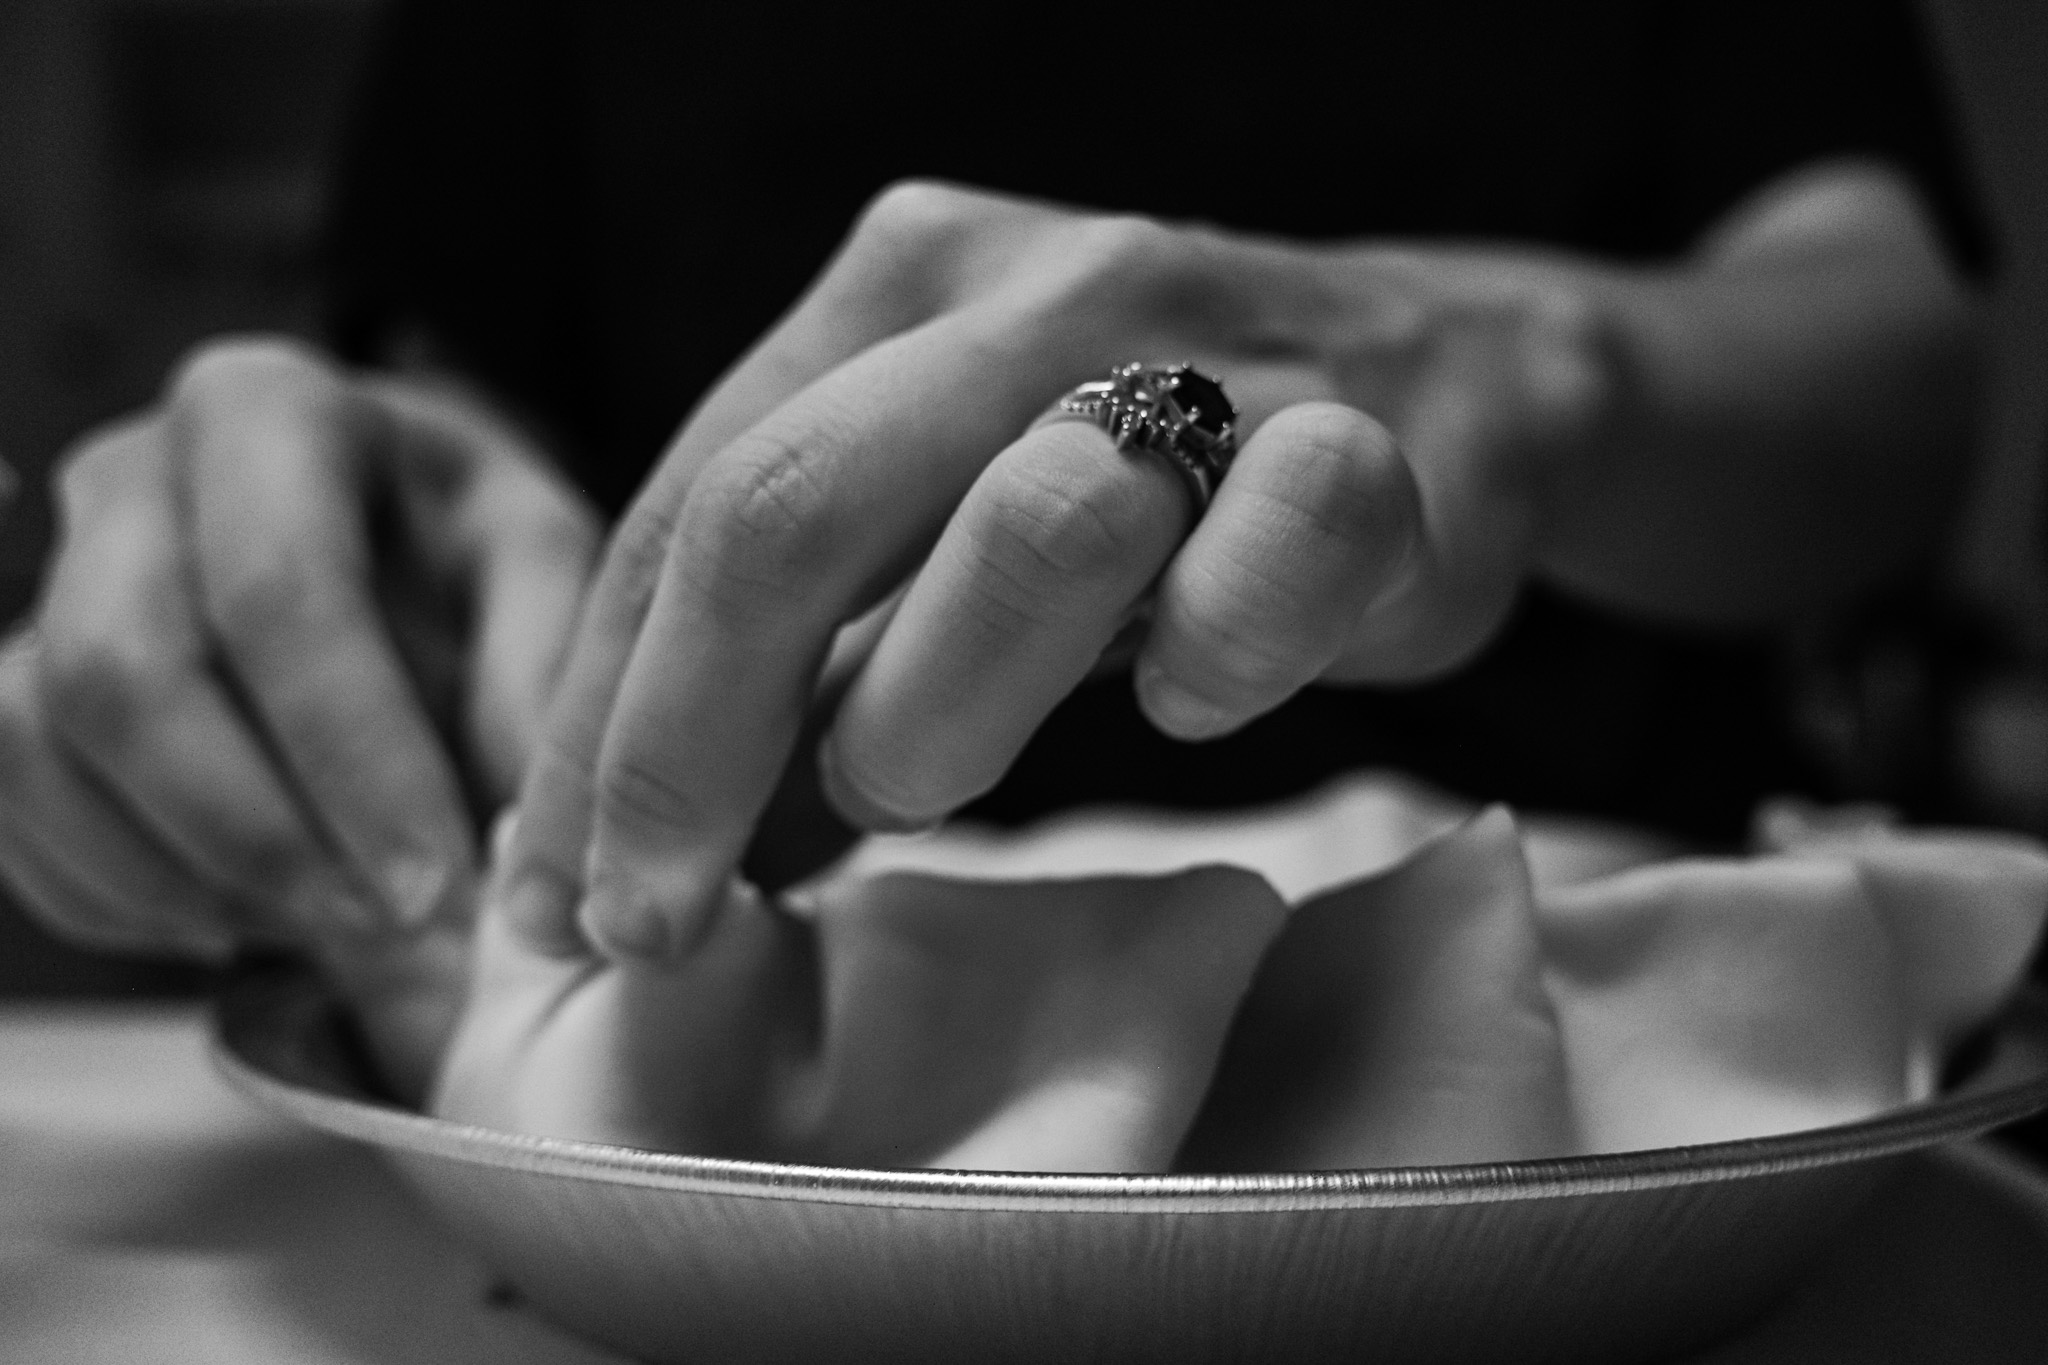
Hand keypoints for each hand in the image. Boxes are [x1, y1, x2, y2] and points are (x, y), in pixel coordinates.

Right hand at [0, 337, 597, 1079]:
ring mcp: (46, 580)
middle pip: (123, 675)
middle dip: (260, 834)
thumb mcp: (545, 572)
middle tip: (392, 924)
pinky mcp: (12, 687)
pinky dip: (128, 897)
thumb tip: (520, 829)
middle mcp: (128, 475)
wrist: (393, 565)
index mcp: (268, 411)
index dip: (352, 759)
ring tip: (335, 921)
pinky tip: (252, 912)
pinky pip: (9, 813)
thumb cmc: (474, 557)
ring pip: (39, 751)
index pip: (277, 591)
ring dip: (188, 877)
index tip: (437, 882)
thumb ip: (542, 677)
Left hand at [502, 182, 1615, 960]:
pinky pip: (1265, 566)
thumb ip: (802, 662)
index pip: (690, 508)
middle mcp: (1029, 286)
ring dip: (933, 709)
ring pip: (1023, 529)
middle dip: (687, 746)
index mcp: (895, 289)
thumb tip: (624, 856)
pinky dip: (1209, 663)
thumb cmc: (1153, 487)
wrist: (1443, 376)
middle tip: (657, 923)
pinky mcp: (1372, 439)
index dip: (603, 720)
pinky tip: (1187, 698)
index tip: (561, 896)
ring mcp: (1209, 341)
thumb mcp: (948, 537)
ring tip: (918, 779)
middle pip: (792, 508)